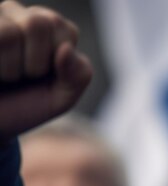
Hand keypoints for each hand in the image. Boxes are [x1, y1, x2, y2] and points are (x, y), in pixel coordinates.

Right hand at [0, 0, 91, 144]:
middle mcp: (19, 14)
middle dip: (35, 63)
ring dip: (9, 68)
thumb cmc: (24, 106)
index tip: (46, 76)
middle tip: (23, 76)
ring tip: (3, 75)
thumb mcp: (62, 97)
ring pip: (9, 34)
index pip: (67, 30)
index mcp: (50, 27)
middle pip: (38, 23)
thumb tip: (66, 49)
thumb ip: (77, 75)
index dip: (59, 62)